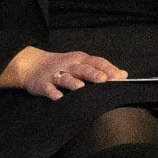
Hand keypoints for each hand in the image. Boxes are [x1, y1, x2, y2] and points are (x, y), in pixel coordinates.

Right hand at [2, 46, 126, 100]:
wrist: (33, 66)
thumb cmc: (63, 67)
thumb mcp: (82, 64)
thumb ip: (102, 69)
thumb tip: (124, 74)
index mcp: (80, 60)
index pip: (96, 62)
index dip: (108, 68)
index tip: (119, 76)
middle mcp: (69, 65)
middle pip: (82, 68)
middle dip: (93, 74)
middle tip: (103, 80)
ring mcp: (55, 74)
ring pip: (65, 77)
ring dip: (73, 82)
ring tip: (81, 88)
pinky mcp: (42, 84)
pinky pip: (48, 88)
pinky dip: (53, 93)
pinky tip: (58, 97)